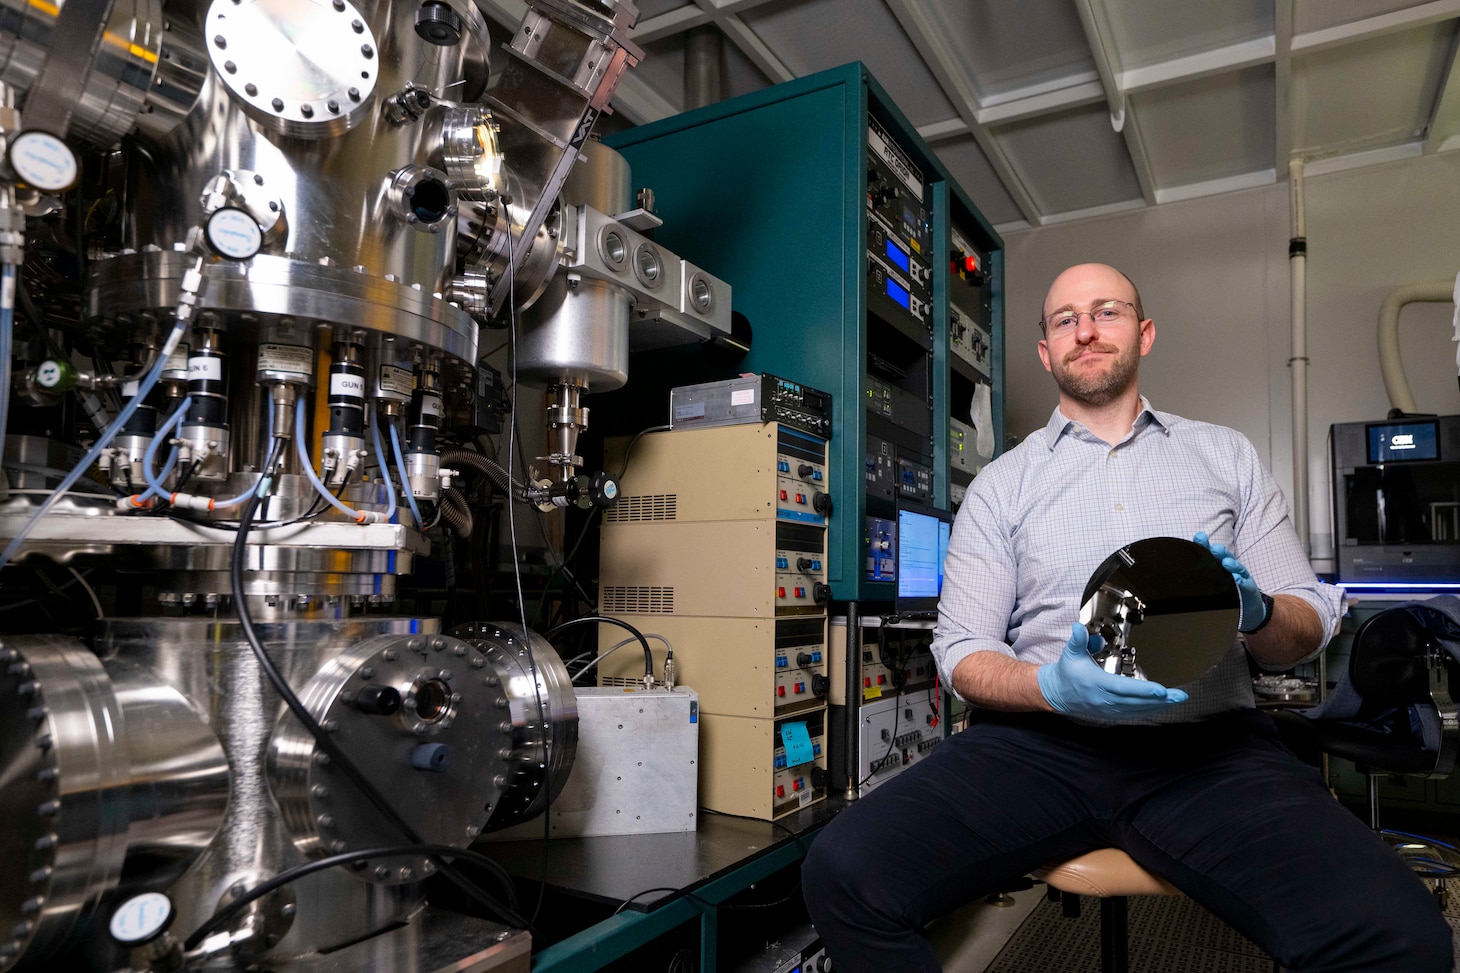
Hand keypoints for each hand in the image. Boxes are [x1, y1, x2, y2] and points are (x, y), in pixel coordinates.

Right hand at [1037, 624, 1187, 719]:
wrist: (1057, 693)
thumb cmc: (1068, 672)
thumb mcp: (1070, 653)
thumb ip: (1077, 640)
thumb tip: (1079, 627)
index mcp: (1096, 683)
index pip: (1123, 688)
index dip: (1143, 690)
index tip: (1161, 690)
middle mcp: (1104, 699)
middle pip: (1136, 701)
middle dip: (1160, 699)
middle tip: (1180, 696)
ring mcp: (1109, 709)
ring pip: (1138, 709)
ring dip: (1159, 706)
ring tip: (1176, 700)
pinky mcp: (1112, 713)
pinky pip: (1134, 714)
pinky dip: (1149, 710)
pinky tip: (1162, 706)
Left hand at [1193, 531, 1265, 631]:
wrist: (1246, 605)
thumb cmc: (1225, 589)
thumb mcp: (1212, 578)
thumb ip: (1199, 569)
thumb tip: (1176, 564)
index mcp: (1219, 564)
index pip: (1211, 552)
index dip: (1205, 545)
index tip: (1199, 537)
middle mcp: (1231, 568)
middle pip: (1226, 557)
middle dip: (1220, 552)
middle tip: (1214, 548)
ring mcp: (1241, 577)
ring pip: (1238, 569)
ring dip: (1232, 565)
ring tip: (1226, 562)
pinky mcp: (1249, 589)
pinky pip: (1245, 585)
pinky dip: (1241, 582)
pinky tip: (1237, 579)